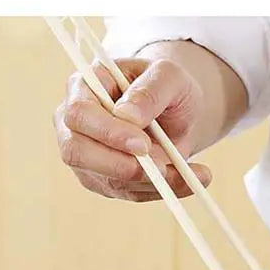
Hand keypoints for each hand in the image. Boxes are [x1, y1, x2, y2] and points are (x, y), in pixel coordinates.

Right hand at [54, 57, 211, 201]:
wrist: (177, 111)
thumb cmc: (167, 86)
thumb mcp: (169, 76)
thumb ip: (150, 90)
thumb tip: (128, 115)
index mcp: (84, 88)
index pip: (79, 114)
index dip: (108, 132)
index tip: (143, 145)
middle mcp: (76, 124)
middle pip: (77, 152)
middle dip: (122, 165)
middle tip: (162, 168)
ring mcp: (87, 155)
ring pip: (108, 179)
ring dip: (152, 182)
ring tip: (193, 173)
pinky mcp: (105, 179)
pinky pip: (129, 192)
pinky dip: (162, 190)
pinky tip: (187, 181)